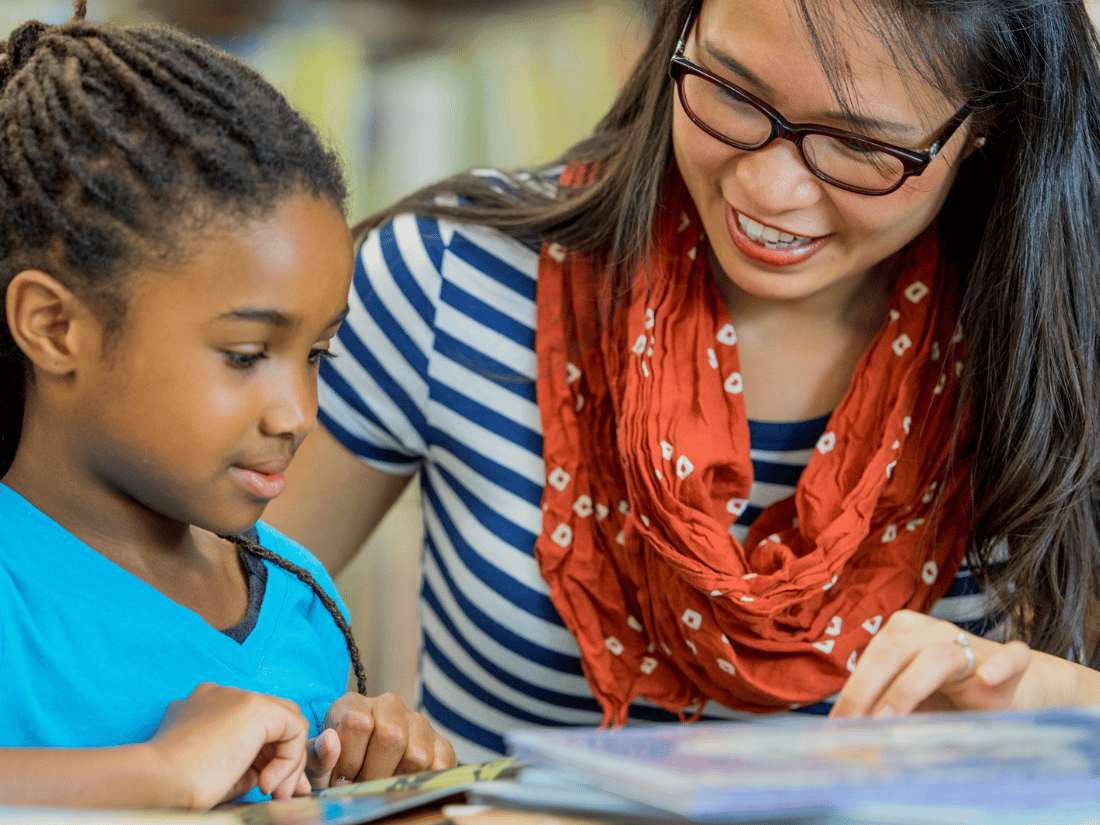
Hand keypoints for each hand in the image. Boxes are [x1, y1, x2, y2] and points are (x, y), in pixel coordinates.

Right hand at [150, 682, 311, 807]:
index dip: (268, 758)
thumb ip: (249, 766)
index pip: (252, 727)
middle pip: (273, 722)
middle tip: (282, 794)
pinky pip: (293, 728)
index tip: (272, 788)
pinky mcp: (255, 706)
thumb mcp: (220, 774)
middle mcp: (223, 695)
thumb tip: (280, 776)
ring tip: (274, 793)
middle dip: (284, 759)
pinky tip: (266, 783)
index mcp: (206, 707)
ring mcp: (239, 696)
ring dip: (288, 763)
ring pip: (288, 723)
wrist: (159, 781)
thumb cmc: (179, 786)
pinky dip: (288, 759)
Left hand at [306, 692, 456, 787]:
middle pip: (391, 737)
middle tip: (363, 786)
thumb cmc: (336, 768)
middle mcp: (389, 706)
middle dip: (372, 773)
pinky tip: (404, 786)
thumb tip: (331, 741)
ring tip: (381, 786)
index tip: (340, 779)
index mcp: (354, 704)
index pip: (357, 723)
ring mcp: (417, 723)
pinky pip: (440, 765)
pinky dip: (423, 783)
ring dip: (397, 781)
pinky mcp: (440, 744)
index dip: (347, 760)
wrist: (360, 774)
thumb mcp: (319, 764)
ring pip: (416, 755)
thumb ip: (318, 756)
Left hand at [829, 610, 1033, 717]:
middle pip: (893, 652)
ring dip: (909, 688)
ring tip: (889, 718)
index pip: (872, 658)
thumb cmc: (951, 697)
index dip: (853, 692)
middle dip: (869, 691)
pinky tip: (987, 679)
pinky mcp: (1013, 661)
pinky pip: (1011, 657)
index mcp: (903, 633)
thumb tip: (848, 737)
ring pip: (938, 656)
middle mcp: (933, 630)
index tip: (838, 725)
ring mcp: (974, 643)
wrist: (1015, 687)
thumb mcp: (912, 702)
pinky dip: (1001, 666)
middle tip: (857, 727)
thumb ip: (884, 710)